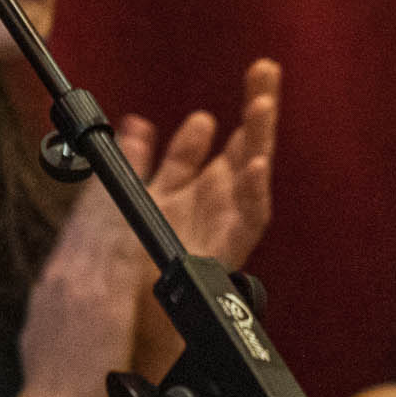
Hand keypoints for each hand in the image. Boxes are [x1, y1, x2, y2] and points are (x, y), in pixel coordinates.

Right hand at [13, 118, 158, 396]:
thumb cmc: (53, 383)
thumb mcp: (48, 332)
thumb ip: (61, 305)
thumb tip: (64, 293)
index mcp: (59, 284)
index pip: (80, 227)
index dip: (96, 192)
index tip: (109, 167)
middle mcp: (68, 276)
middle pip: (92, 211)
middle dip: (113, 169)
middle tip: (132, 131)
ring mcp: (83, 284)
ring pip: (105, 218)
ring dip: (127, 177)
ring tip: (144, 141)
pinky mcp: (100, 298)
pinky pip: (117, 248)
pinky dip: (127, 215)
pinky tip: (143, 194)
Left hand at [148, 59, 278, 273]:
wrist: (131, 326)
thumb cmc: (133, 273)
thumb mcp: (132, 203)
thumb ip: (137, 162)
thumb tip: (139, 124)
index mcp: (188, 195)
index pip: (210, 146)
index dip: (228, 106)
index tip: (234, 77)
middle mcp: (210, 208)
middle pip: (241, 150)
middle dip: (255, 110)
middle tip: (264, 69)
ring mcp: (221, 227)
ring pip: (250, 176)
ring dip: (258, 139)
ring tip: (262, 103)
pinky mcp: (227, 251)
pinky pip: (249, 219)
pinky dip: (253, 190)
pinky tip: (255, 164)